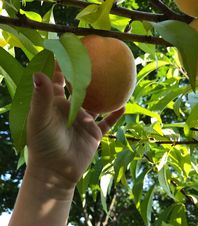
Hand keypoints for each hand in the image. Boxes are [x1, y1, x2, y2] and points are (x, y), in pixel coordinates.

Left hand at [27, 65, 123, 188]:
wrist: (56, 171)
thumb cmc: (44, 144)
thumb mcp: (39, 120)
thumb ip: (41, 98)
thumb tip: (37, 72)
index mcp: (56, 103)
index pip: (59, 78)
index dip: (62, 63)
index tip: (69, 47)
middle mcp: (71, 109)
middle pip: (81, 87)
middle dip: (87, 73)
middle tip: (98, 57)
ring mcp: (84, 121)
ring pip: (97, 103)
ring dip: (106, 92)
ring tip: (116, 77)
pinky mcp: (94, 133)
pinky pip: (107, 122)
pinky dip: (115, 115)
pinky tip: (123, 105)